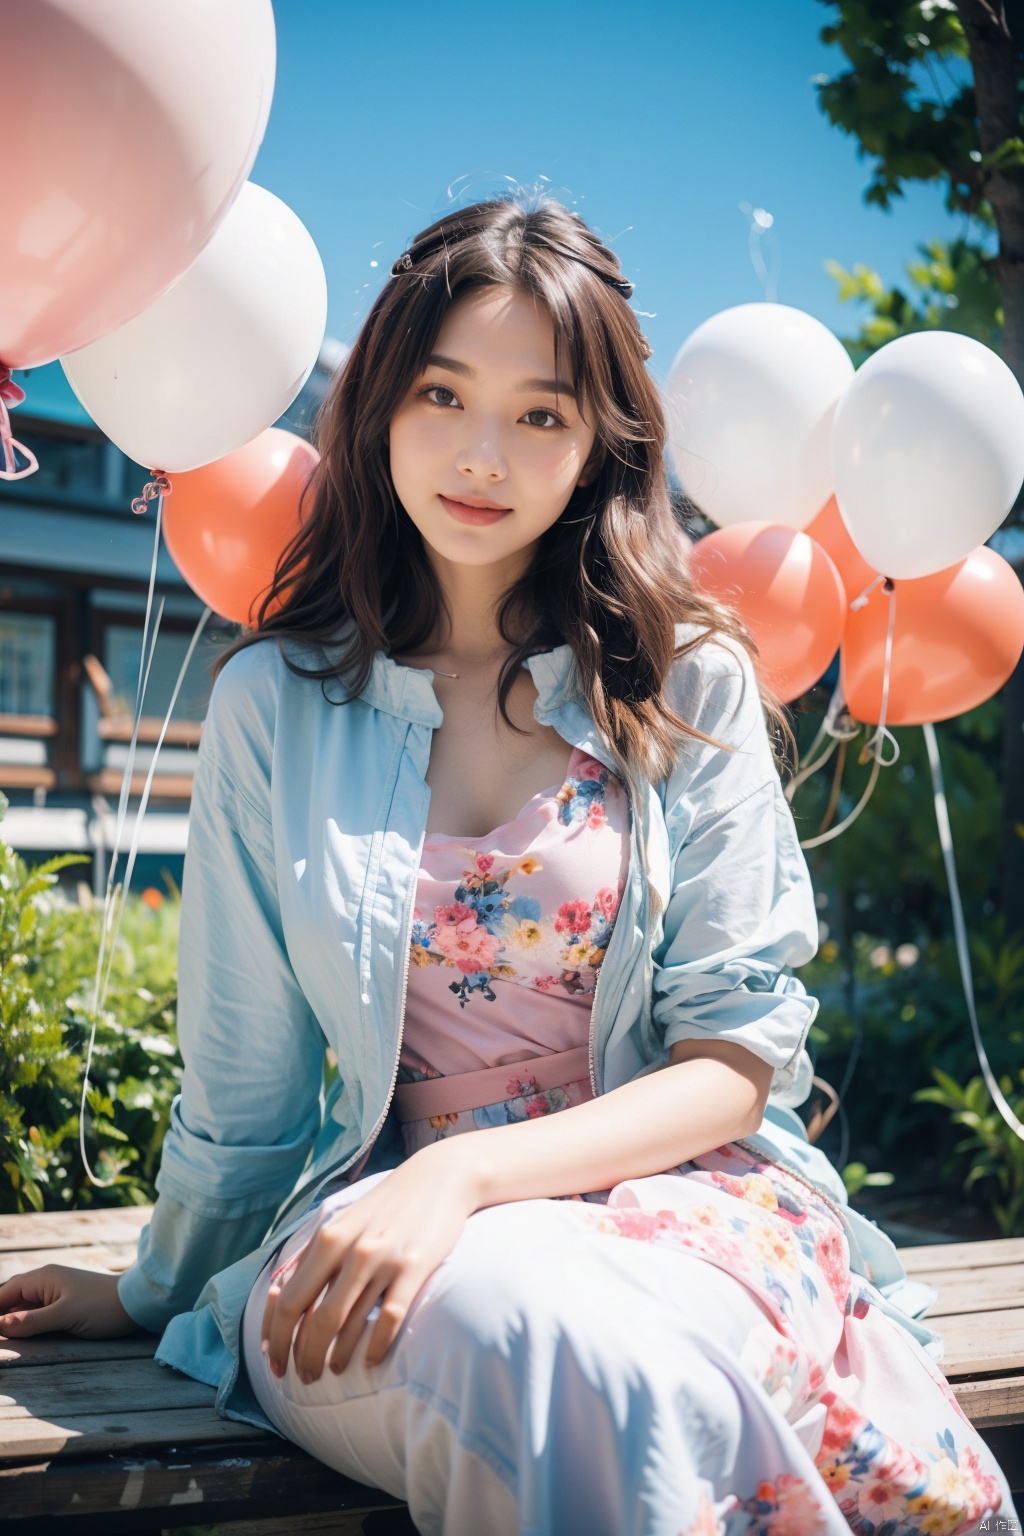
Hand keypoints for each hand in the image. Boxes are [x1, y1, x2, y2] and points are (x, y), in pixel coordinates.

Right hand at [0, 1265, 140, 1339]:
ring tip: (4, 1338)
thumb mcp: (65, 1315)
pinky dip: (25, 1323)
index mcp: (43, 1278)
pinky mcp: (64, 1304)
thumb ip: (31, 1321)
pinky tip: (19, 1336)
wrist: (136, 1304)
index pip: (4, 1293)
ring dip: (11, 1321)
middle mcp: (46, 1282)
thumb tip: (0, 1324)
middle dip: (0, 1315)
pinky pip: (36, 1313)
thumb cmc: (101, 1306)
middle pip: (11, 1298)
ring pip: (22, 1307)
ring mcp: (55, 1293)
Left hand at [261, 1141, 479, 1383]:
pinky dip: (376, 1347)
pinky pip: (389, 1319)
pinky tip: (371, 1360)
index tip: (272, 1360)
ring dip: (337, 1356)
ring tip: (334, 1369)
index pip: (289, 1300)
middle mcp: (351, 1250)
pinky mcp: (414, 1267)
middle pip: (315, 1319)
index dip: (275, 1337)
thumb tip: (281, 1296)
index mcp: (327, 1238)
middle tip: (304, 1378)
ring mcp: (383, 1260)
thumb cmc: (385, 1206)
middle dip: (303, 1356)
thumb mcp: (343, 1222)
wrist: (437, 1178)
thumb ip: (314, 1255)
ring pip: (350, 1324)